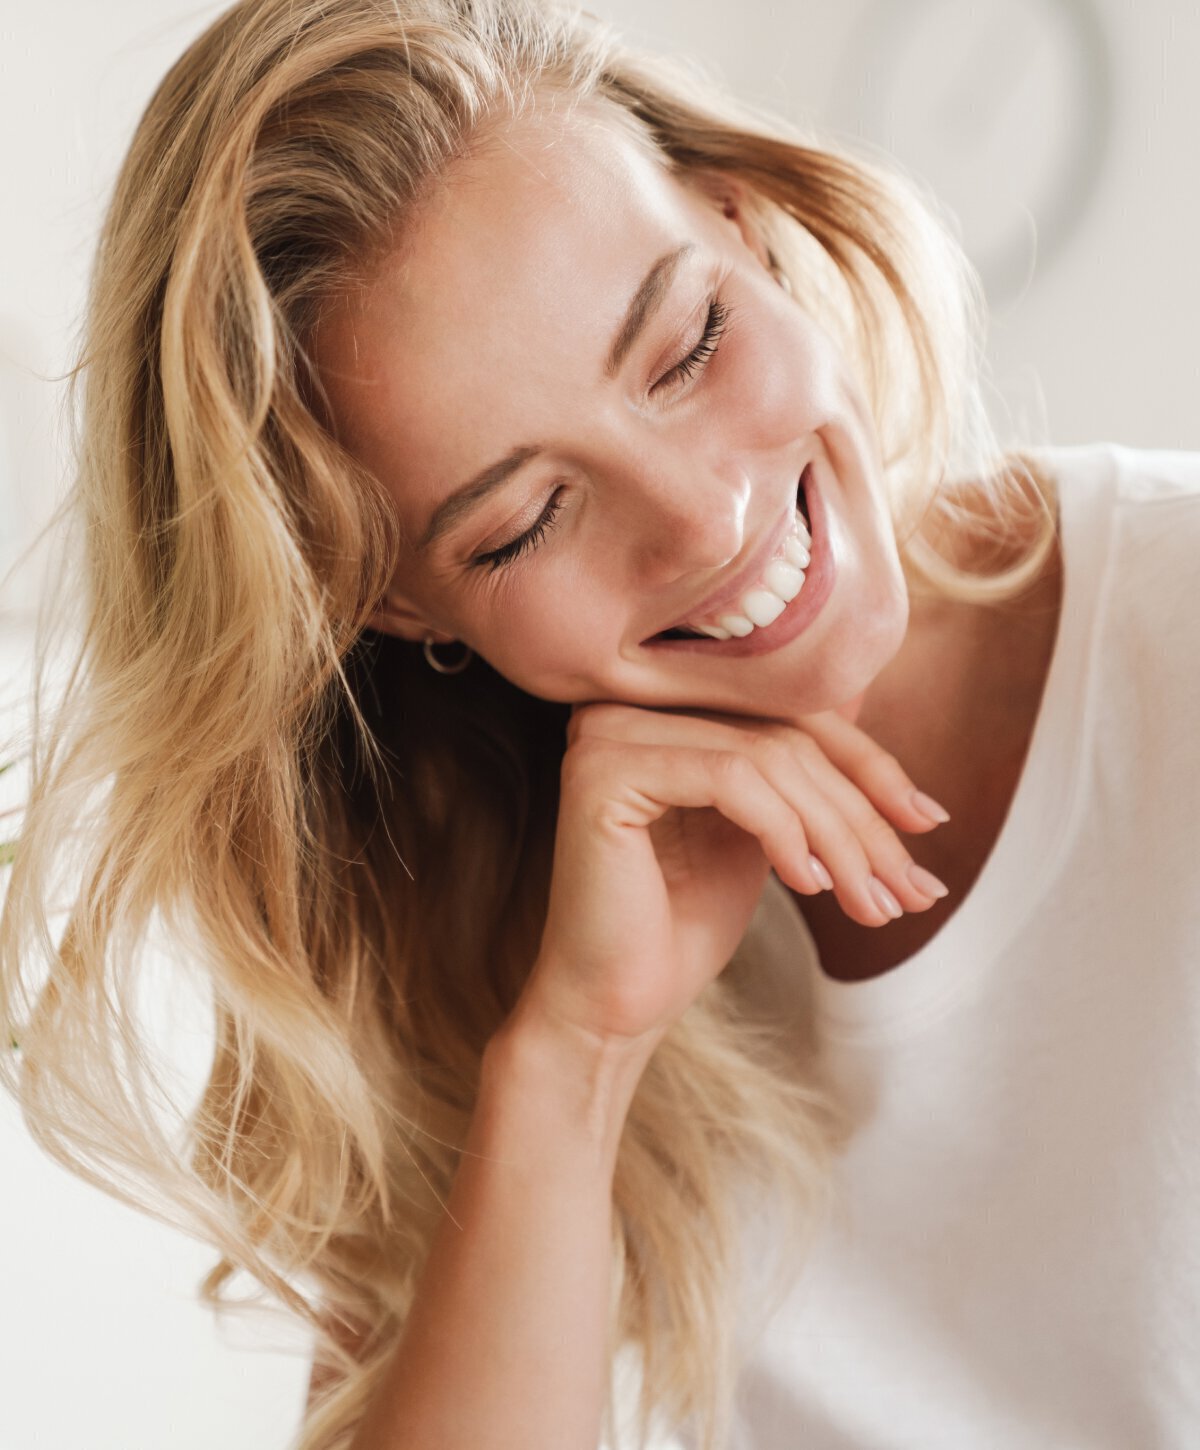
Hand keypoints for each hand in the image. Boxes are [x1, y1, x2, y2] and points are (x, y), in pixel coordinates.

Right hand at [516, 702, 948, 1055]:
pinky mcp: (605, 770)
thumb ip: (807, 779)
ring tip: (870, 903)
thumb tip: (901, 748)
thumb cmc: (683, 925)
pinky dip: (786, 832)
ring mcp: (609, 731)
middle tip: (911, 887)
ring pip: (768, 757)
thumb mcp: (768, 836)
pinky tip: (809, 886)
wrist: (614, 1006)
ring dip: (839, 835)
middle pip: (785, 733)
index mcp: (665, 710)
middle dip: (862, 814)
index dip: (871, 766)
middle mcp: (629, 704)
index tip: (931, 822)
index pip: (791, 712)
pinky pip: (730, 779)